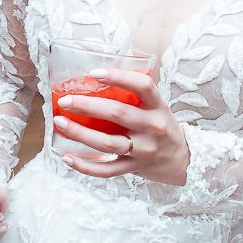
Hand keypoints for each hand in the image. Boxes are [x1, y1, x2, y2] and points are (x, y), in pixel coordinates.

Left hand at [52, 68, 189, 185]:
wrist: (182, 161)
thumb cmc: (162, 127)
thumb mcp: (157, 107)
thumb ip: (135, 95)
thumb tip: (97, 77)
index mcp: (158, 107)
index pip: (142, 86)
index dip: (118, 76)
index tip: (94, 72)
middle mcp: (153, 127)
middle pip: (118, 113)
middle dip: (88, 105)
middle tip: (66, 100)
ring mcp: (144, 150)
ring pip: (107, 143)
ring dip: (80, 133)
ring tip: (60, 123)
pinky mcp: (134, 168)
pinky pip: (107, 170)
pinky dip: (85, 166)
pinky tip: (67, 157)